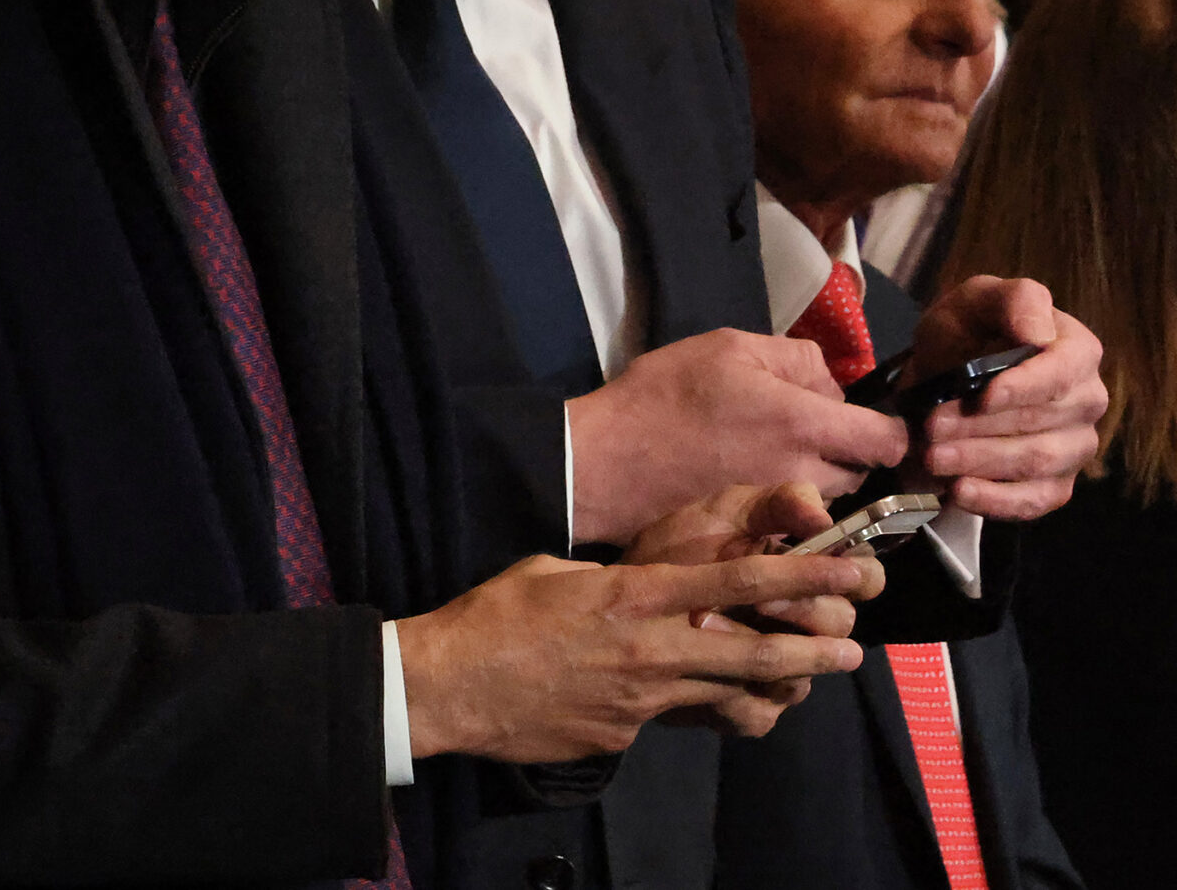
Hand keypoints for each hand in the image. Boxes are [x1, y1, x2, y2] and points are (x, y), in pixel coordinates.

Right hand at [395, 545, 871, 761]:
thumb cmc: (494, 616)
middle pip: (752, 650)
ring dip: (772, 686)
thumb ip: (609, 584)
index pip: (733, 583)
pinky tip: (672, 699)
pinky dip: (683, 704)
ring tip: (805, 683)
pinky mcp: (624, 734)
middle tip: (854, 648)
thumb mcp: (554, 574)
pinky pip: (668, 716)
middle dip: (811, 650)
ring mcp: (640, 698)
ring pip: (724, 691)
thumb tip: (636, 592)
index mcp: (631, 596)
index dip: (799, 577)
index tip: (848, 572)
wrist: (451, 686)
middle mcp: (648, 648)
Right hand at [568, 330, 909, 545]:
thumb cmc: (665, 395)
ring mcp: (782, 509)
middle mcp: (805, 474)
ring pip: (828, 496)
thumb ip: (796, 358)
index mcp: (805, 424)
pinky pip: (795, 516)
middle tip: (809, 429)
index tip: (873, 419)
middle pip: (860, 472)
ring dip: (818, 478)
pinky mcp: (757, 530)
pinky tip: (753, 480)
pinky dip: (788, 502)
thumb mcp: (729, 347)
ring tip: (775, 454)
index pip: (890, 441)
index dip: (894, 429)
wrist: (607, 460)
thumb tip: (831, 386)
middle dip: (846, 452)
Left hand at [619, 483, 883, 734]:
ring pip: (803, 675)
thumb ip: (775, 504)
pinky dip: (729, 694)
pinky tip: (697, 672)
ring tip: (702, 625)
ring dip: (755, 652)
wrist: (614, 606)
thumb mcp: (718, 514)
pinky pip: (760, 713)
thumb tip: (822, 516)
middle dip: (799, 611)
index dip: (853, 575)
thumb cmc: (675, 552)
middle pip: (840, 626)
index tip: (819, 564)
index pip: (866, 577)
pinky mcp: (750, 707)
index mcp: (808, 574)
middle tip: (757, 598)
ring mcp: (783, 670)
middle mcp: (806, 626)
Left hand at [908, 276, 1106, 518]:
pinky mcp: (1055, 483)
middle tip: (931, 427)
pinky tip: (958, 491)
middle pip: (1042, 422)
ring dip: (981, 462)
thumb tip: (1039, 332)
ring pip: (1036, 463)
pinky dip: (995, 501)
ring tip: (933, 457)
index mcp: (1077, 351)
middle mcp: (1086, 401)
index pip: (1062, 373)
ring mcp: (1075, 446)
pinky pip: (1035, 500)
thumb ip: (1013, 301)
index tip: (982, 397)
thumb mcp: (977, 300)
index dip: (1024, 388)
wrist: (945, 374)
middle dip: (982, 427)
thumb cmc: (967, 331)